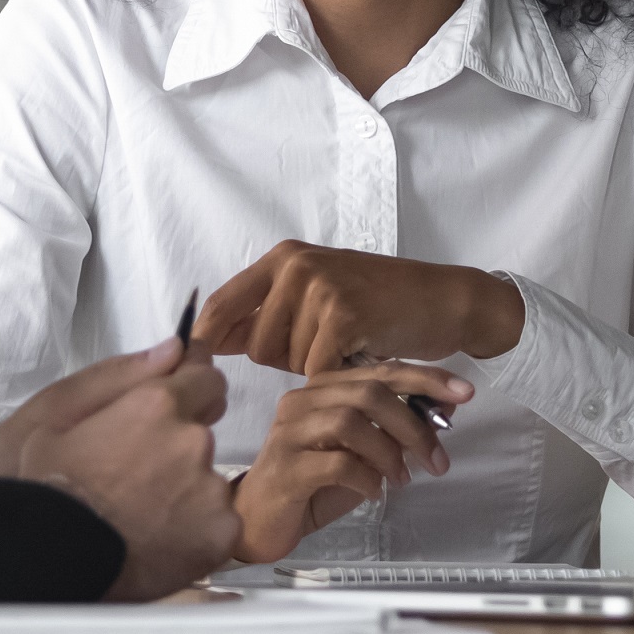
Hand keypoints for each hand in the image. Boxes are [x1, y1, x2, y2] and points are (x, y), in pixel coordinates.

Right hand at [0, 338, 241, 599]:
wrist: (48, 559)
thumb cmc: (45, 491)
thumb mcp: (56, 419)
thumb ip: (120, 377)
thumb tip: (172, 350)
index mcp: (156, 406)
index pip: (206, 378)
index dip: (192, 390)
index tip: (182, 404)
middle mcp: (192, 441)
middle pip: (202, 434)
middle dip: (178, 448)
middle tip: (138, 478)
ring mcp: (211, 490)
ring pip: (208, 482)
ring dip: (185, 493)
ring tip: (141, 518)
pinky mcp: (222, 534)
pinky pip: (218, 525)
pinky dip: (195, 533)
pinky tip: (157, 543)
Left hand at [196, 243, 526, 377]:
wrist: (443, 299)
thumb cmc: (380, 304)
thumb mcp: (316, 298)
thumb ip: (266, 316)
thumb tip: (206, 342)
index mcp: (282, 258)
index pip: (222, 304)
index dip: (203, 341)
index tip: (191, 366)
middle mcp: (295, 265)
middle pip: (256, 346)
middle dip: (287, 360)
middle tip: (329, 344)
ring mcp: (320, 286)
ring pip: (288, 361)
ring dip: (317, 366)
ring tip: (350, 343)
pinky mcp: (344, 313)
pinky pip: (318, 368)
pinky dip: (339, 374)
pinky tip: (361, 353)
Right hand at [231, 362, 478, 564]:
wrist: (257, 522)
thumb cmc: (311, 486)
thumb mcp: (364, 456)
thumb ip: (396, 433)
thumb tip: (443, 411)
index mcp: (322, 390)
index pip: (380, 372)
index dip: (425, 379)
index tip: (464, 393)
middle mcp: (302, 402)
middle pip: (368, 392)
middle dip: (413, 423)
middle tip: (438, 458)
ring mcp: (289, 434)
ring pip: (351, 421)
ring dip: (389, 452)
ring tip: (402, 478)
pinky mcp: (285, 469)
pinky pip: (336, 463)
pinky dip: (366, 477)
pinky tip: (374, 492)